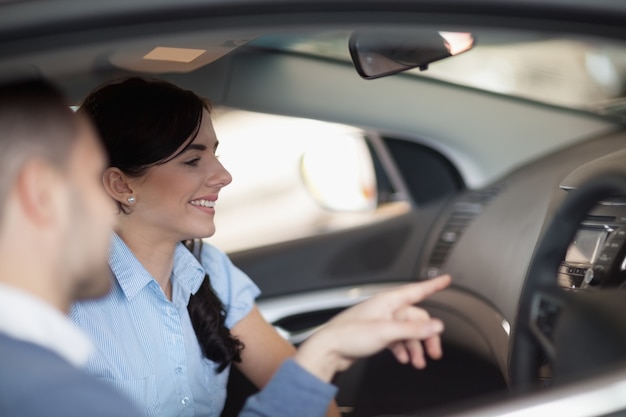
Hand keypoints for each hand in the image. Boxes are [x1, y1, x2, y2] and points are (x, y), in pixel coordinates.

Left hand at [294, 275, 450, 381]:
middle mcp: (386, 309)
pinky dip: (403, 349)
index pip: (417, 290)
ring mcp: (381, 321)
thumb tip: (436, 326)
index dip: (433, 285)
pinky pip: (397, 339)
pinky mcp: (376, 334)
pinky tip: (404, 358)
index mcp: (388, 301)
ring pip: (407, 331)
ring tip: (418, 362)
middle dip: (427, 335)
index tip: (446, 280)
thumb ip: (413, 329)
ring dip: (415, 346)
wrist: (329, 350)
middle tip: (434, 352)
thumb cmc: (349, 335)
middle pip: (416, 318)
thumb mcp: (386, 332)